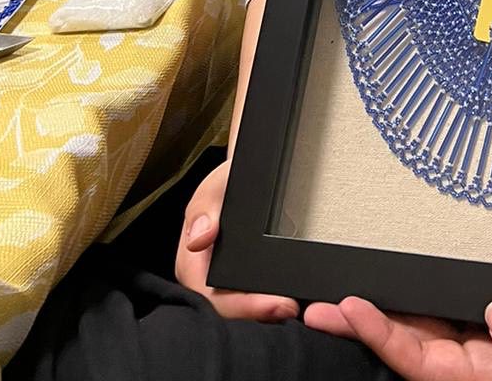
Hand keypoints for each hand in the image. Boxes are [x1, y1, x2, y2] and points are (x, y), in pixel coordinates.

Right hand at [175, 156, 299, 321]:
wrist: (246, 176)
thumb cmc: (228, 183)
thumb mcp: (215, 187)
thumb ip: (204, 208)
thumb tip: (198, 238)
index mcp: (193, 264)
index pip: (212, 298)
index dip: (243, 307)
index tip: (276, 303)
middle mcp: (208, 280)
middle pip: (230, 312)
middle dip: (260, 315)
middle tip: (293, 307)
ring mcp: (228, 283)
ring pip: (245, 310)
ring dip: (269, 313)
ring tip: (298, 307)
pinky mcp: (247, 281)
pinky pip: (258, 297)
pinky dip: (274, 301)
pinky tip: (296, 299)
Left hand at [304, 295, 491, 380]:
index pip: (425, 364)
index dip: (383, 337)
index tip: (346, 307)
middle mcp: (490, 363)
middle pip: (414, 346)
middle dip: (366, 325)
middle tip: (317, 299)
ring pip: (431, 327)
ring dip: (387, 310)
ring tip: (339, 289)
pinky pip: (461, 307)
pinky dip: (425, 294)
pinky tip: (400, 279)